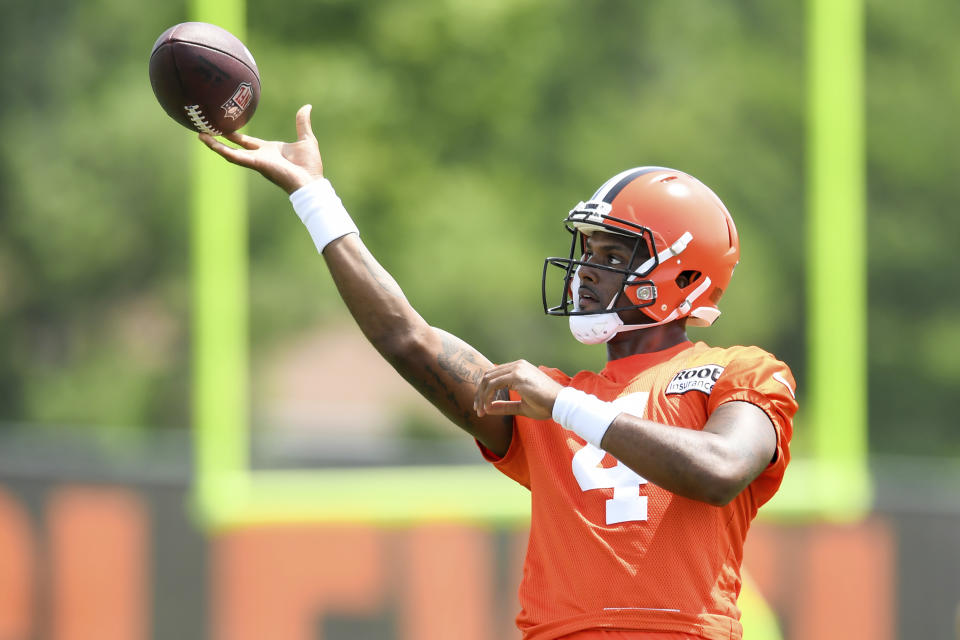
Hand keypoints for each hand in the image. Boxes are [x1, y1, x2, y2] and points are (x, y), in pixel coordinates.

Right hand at [198, 104, 323, 193]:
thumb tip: (307, 106)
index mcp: (269, 150)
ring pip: (230, 152)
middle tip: (205, 130)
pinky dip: (222, 151)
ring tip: (200, 135)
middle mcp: (260, 156)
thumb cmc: (309, 165)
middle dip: (220, 139)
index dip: (235, 135)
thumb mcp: (306, 138)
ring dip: (215, 145)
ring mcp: (256, 161)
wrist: (311, 181)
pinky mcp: (255, 164)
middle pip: (235, 146)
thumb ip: (302, 123)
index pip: (247, 141)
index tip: (224, 126)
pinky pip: (235, 157)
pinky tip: (210, 144)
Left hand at [474, 360, 563, 420]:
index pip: (494, 375)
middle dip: (479, 394)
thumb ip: (505, 406)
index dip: (484, 391)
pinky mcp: (517, 375)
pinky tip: (487, 407)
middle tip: (477, 410)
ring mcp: (517, 368)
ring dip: (481, 396)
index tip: (481, 407)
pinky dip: (486, 396)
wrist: (561, 404)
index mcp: (519, 369)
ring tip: (480, 411)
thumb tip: (487, 408)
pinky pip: (493, 384)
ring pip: (488, 380)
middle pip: (488, 376)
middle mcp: (517, 365)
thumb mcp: (521, 406)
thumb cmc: (545, 405)